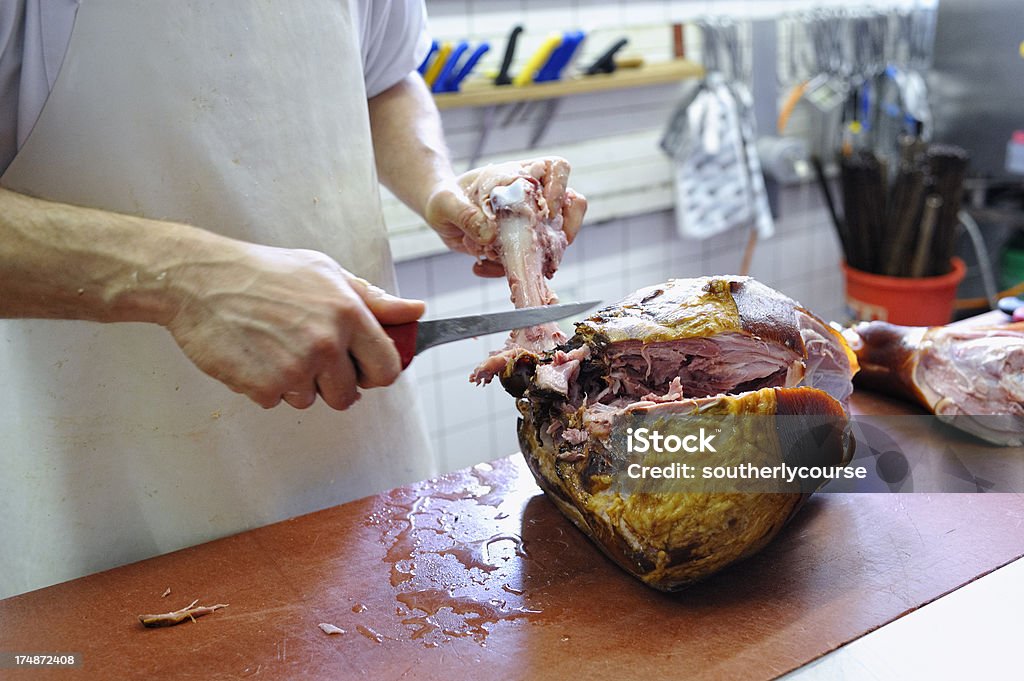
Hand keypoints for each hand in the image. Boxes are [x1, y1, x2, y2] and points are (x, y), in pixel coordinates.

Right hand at [164, 244, 423, 409]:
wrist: (200, 280)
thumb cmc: (265, 272)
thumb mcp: (326, 273)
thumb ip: (374, 299)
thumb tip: (416, 311)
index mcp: (349, 312)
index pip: (388, 367)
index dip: (376, 373)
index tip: (362, 369)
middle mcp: (327, 342)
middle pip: (350, 394)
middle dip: (332, 382)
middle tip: (307, 354)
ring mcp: (296, 367)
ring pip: (311, 400)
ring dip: (296, 384)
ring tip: (274, 347)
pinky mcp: (264, 386)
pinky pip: (278, 402)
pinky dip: (266, 386)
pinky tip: (254, 355)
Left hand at [424, 157, 586, 276]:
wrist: (440, 216)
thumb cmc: (445, 198)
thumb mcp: (446, 202)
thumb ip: (465, 215)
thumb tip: (490, 235)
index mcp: (521, 175)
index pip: (557, 169)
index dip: (560, 188)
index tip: (546, 210)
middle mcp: (534, 198)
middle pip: (573, 205)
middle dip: (567, 228)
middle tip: (547, 244)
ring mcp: (532, 223)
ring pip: (558, 239)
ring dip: (540, 256)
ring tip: (503, 262)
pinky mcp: (524, 246)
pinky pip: (533, 261)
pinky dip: (512, 271)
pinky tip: (482, 267)